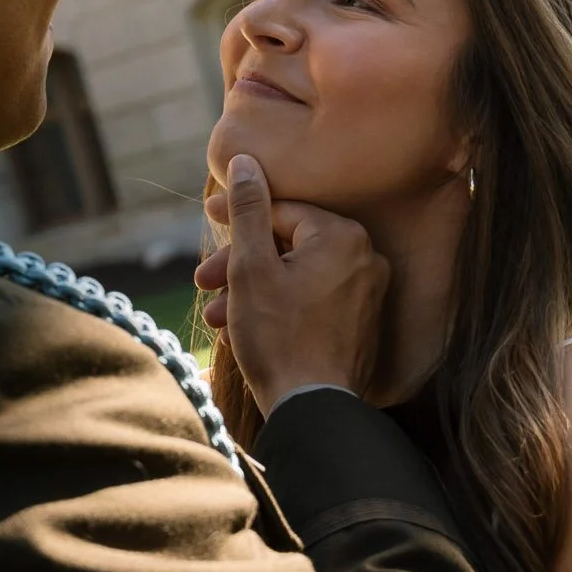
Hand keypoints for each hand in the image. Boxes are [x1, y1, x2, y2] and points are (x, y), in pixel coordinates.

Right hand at [194, 155, 387, 413]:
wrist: (312, 410)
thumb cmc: (278, 337)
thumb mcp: (251, 267)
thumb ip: (248, 210)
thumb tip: (244, 161)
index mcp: (343, 236)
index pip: (281, 211)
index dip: (239, 216)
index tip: (209, 220)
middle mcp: (366, 259)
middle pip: (289, 245)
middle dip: (240, 263)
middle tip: (203, 279)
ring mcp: (368, 294)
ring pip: (297, 277)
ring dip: (252, 291)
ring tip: (217, 315)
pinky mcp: (361, 324)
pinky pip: (313, 301)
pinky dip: (278, 309)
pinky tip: (244, 328)